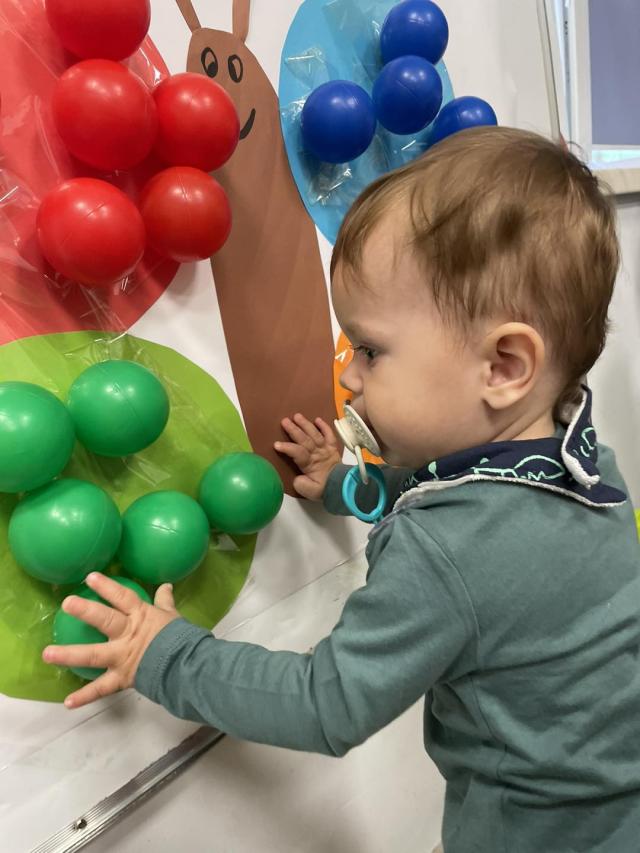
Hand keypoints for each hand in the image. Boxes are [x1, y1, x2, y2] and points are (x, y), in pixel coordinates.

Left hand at [42, 573, 180, 708]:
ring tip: (48, 653)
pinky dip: (85, 696)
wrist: (187, 666)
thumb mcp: (172, 616)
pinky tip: (67, 702)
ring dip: (70, 654)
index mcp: (140, 616)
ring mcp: (122, 657)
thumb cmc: (180, 638)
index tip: (90, 576)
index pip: (122, 597)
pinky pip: (101, 689)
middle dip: (86, 611)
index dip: (107, 587)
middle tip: (67, 603)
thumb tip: (166, 585)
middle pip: (106, 620)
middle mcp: (128, 634)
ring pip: (94, 654)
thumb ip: (164, 601)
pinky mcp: (122, 678)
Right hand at [274, 413, 341, 499]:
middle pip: (304, 439)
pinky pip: (329, 435)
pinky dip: (324, 426)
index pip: (297, 453)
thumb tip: (298, 477)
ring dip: (305, 424)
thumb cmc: (323, 489)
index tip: (276, 444)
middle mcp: (317, 453)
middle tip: (284, 421)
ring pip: (315, 434)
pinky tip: (317, 419)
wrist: (341, 487)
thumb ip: (301, 483)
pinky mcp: (333, 447)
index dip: (287, 448)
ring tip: (296, 416)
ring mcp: (325, 449)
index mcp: (310, 464)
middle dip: (294, 430)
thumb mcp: (309, 491)